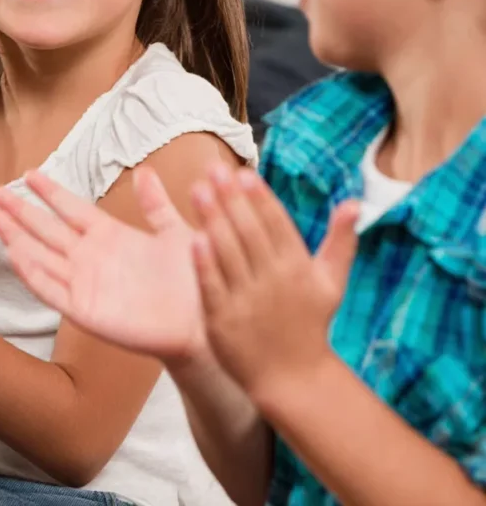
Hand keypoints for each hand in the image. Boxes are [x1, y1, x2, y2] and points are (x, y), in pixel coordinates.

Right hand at [0, 167, 205, 361]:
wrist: (204, 321)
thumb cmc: (193, 278)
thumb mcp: (174, 231)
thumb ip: (156, 203)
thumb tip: (145, 171)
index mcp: (111, 235)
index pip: (72, 208)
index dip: (50, 192)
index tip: (29, 174)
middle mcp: (92, 258)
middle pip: (48, 230)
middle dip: (22, 212)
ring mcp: (86, 284)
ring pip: (42, 257)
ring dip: (18, 239)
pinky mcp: (86, 311)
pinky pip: (52, 290)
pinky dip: (32, 273)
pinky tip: (14, 254)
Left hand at [192, 166, 359, 406]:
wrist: (294, 380)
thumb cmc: (310, 324)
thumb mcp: (331, 283)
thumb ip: (341, 241)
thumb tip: (355, 202)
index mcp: (298, 269)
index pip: (277, 224)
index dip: (260, 197)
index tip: (244, 172)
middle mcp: (273, 282)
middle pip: (249, 232)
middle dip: (231, 198)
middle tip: (214, 168)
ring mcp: (247, 302)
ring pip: (228, 253)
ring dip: (213, 219)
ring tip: (199, 189)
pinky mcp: (223, 321)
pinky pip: (212, 286)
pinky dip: (204, 263)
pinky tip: (193, 237)